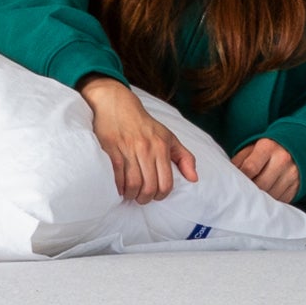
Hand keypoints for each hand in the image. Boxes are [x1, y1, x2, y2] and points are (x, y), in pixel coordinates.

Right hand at [79, 76, 198, 203]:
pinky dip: (118, 186)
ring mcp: (127, 149)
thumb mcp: (169, 138)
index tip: (156, 196)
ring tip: (131, 194)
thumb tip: (194, 179)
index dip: (161, 195)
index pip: (166, 182)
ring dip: (132, 194)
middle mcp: (146, 149)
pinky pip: (116, 175)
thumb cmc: (145, 126)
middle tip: (142, 199)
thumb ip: (185, 158)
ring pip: (133, 183)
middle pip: (149, 186)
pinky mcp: (111, 148)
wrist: (118, 105)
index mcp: (161, 147)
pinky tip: (120, 188)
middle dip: (146, 198)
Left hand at [232, 138, 300, 202]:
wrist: (297, 146)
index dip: (241, 179)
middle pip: (262, 184)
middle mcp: (282, 159)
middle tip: (242, 194)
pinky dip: (272, 202)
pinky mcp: (297, 185)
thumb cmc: (267, 149)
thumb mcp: (252, 148)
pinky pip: (282, 200)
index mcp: (267, 147)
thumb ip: (239, 160)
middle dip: (250, 191)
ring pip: (272, 195)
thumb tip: (226, 177)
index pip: (250, 168)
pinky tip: (266, 198)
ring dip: (261, 199)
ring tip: (253, 197)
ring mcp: (292, 173)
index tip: (235, 184)